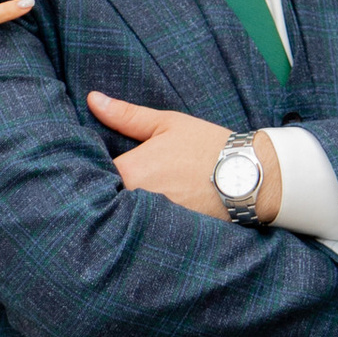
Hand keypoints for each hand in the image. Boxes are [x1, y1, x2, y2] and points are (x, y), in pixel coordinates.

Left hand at [85, 93, 263, 219]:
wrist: (251, 177)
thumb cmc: (208, 147)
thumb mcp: (167, 124)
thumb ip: (126, 115)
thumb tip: (92, 99)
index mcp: (130, 172)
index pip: (90, 175)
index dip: (88, 171)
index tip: (86, 165)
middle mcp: (137, 202)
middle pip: (103, 201)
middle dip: (102, 193)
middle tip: (95, 187)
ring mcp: (152, 223)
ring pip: (122, 218)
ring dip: (120, 211)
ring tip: (124, 203)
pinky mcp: (168, 237)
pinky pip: (142, 232)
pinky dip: (141, 226)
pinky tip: (144, 219)